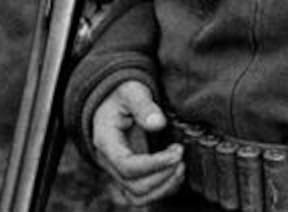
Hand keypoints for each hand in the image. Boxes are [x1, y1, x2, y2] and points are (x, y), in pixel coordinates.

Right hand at [92, 80, 185, 205]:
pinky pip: (143, 194)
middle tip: (181, 154)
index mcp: (106, 141)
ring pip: (138, 196)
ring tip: (181, 166)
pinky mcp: (130, 174)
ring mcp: (119, 171)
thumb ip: (143, 105)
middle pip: (134, 186)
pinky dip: (162, 189)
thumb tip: (158, 123)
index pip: (127, 166)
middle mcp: (109, 162)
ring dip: (163, 187)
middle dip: (163, 175)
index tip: (177, 151)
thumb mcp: (131, 91)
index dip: (154, 164)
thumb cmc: (122, 94)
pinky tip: (176, 172)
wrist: (112, 100)